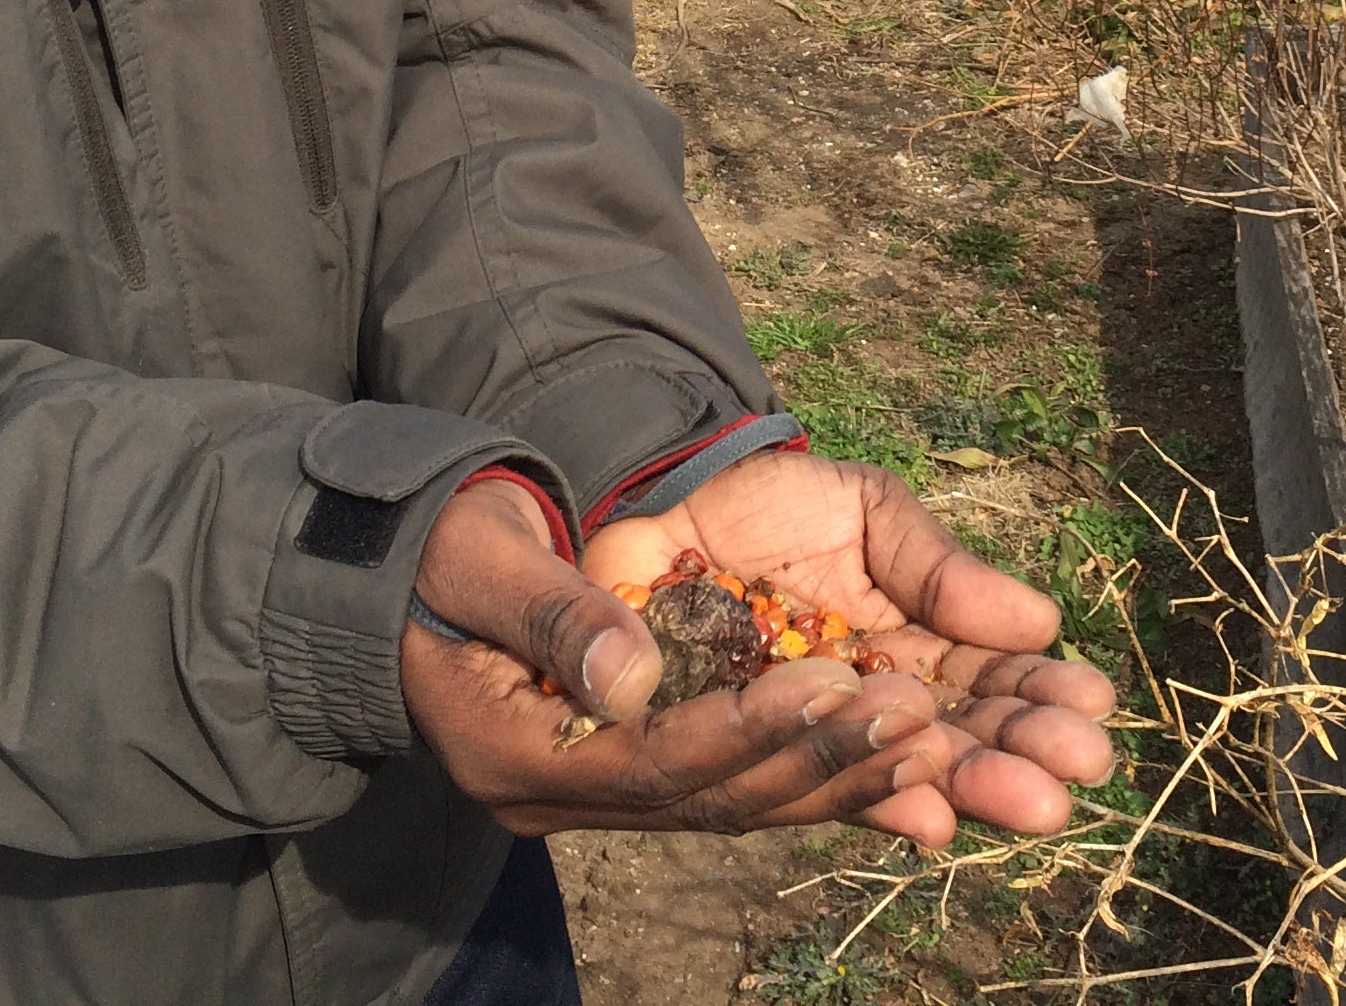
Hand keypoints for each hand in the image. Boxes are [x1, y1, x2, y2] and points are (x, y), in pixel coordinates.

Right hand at [401, 474, 948, 837]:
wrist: (412, 568)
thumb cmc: (435, 545)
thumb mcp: (475, 555)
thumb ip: (549, 611)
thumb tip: (628, 677)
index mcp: (512, 753)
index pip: (648, 761)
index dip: (745, 729)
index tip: (833, 685)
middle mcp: (564, 795)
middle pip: (709, 796)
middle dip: (818, 759)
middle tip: (918, 717)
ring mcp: (604, 790)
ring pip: (739, 800)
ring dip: (838, 773)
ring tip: (933, 736)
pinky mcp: (642, 766)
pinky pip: (741, 778)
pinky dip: (817, 764)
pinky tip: (896, 750)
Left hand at [584, 448, 1117, 847]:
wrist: (659, 493)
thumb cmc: (774, 503)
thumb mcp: (872, 514)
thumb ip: (940, 569)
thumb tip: (1040, 621)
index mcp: (915, 646)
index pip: (989, 682)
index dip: (1042, 697)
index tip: (1095, 709)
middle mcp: (872, 703)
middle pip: (958, 740)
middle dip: (1021, 755)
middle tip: (1079, 769)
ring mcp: (814, 731)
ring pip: (902, 769)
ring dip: (969, 784)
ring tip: (1030, 796)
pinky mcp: (745, 749)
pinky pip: (810, 785)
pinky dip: (871, 798)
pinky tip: (931, 817)